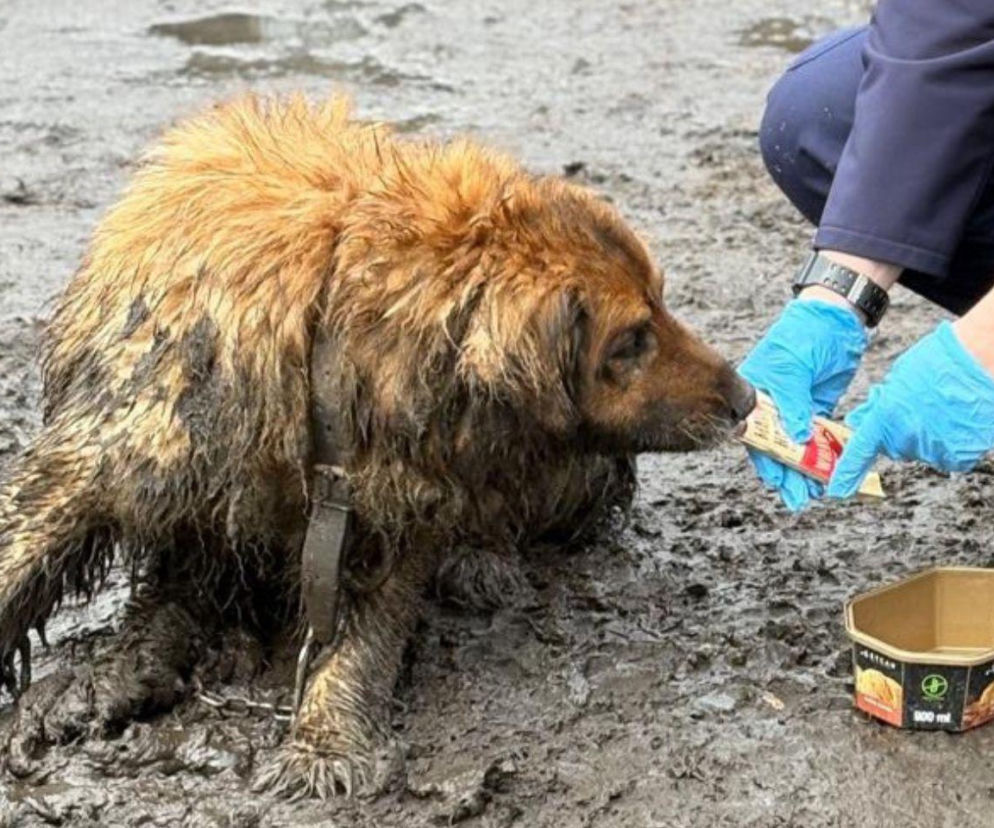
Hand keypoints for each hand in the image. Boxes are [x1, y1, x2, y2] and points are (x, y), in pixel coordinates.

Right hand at [739, 298, 867, 509]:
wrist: (836, 316)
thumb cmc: (804, 335)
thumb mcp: (793, 370)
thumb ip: (793, 404)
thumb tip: (797, 438)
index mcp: (754, 394)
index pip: (755, 435)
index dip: (765, 460)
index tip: (776, 482)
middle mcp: (771, 404)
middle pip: (775, 447)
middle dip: (786, 474)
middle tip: (798, 499)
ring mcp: (795, 407)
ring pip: (796, 446)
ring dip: (805, 470)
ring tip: (813, 494)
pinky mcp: (817, 407)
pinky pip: (818, 437)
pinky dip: (822, 455)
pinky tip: (826, 473)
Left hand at [828, 322, 993, 497]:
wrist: (979, 359)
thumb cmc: (939, 360)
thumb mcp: (897, 377)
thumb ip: (879, 405)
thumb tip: (861, 421)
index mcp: (886, 416)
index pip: (861, 450)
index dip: (848, 472)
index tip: (838, 490)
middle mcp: (906, 437)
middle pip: (895, 448)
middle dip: (899, 433)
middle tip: (918, 408)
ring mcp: (933, 449)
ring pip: (922, 452)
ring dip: (927, 437)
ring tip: (944, 409)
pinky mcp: (959, 456)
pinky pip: (947, 457)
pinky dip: (951, 444)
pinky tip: (958, 421)